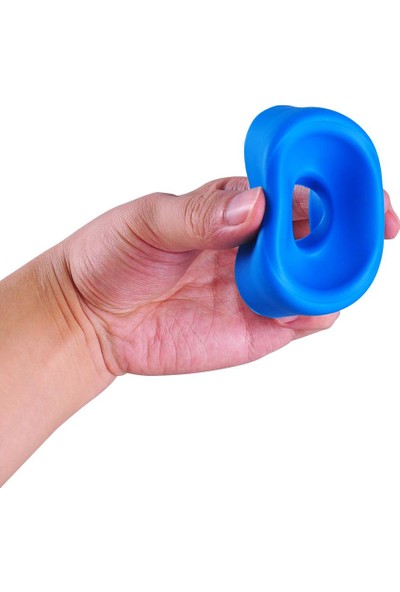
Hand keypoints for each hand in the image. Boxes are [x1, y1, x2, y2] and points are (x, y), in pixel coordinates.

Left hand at [58, 178, 398, 375]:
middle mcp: (259, 244)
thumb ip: (200, 215)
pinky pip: (305, 318)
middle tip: (370, 236)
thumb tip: (256, 206)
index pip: (304, 190)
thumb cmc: (114, 256)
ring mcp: (262, 286)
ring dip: (338, 275)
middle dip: (356, 233)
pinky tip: (301, 308)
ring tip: (318, 275)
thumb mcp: (149, 222)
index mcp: (239, 206)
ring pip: (324, 278)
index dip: (344, 189)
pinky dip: (318, 311)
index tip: (370, 197)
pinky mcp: (258, 327)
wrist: (92, 318)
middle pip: (327, 234)